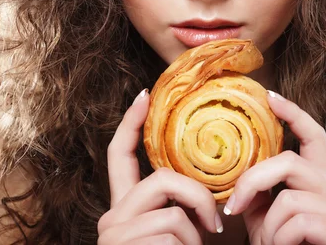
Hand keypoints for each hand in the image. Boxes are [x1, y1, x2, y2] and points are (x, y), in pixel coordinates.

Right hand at [97, 89, 223, 244]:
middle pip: (162, 179)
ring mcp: (114, 234)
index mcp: (124, 207)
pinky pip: (174, 237)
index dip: (131, 124)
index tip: (144, 96)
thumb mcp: (179, 230)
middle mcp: (111, 217)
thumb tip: (211, 180)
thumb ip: (180, 204)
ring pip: (174, 215)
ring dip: (195, 238)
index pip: (120, 156)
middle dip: (198, 198)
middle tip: (214, 224)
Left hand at [224, 90, 325, 244]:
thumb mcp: (266, 225)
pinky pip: (298, 220)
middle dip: (254, 182)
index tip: (271, 97)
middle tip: (233, 208)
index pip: (314, 139)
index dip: (294, 115)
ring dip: (268, 227)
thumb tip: (240, 177)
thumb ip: (260, 197)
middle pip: (290, 162)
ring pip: (289, 197)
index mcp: (321, 188)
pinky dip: (279, 239)